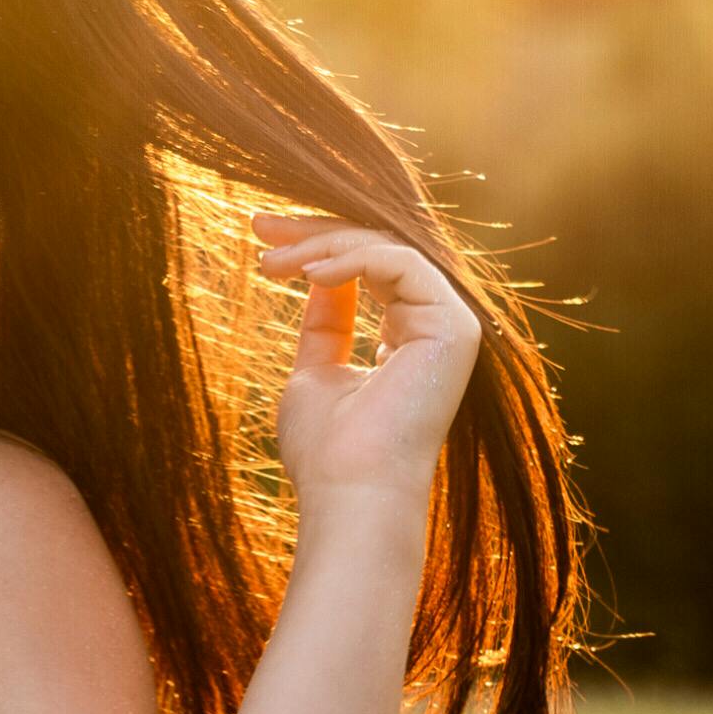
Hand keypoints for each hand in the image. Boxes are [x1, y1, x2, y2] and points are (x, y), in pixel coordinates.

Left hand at [250, 211, 482, 507]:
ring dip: (323, 246)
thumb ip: (326, 323)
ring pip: (387, 250)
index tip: (263, 236)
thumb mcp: (315, 370)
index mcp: (409, 338)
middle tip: (259, 224)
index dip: (317, 245)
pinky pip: (402, 264)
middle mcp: (435, 327)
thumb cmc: (327, 449)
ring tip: (273, 262)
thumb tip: (319, 273)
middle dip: (316, 232)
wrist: (348, 489)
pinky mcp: (453, 328)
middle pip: (378, 251)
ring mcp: (450, 326)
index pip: (369, 269)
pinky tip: (308, 274)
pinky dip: (352, 260)